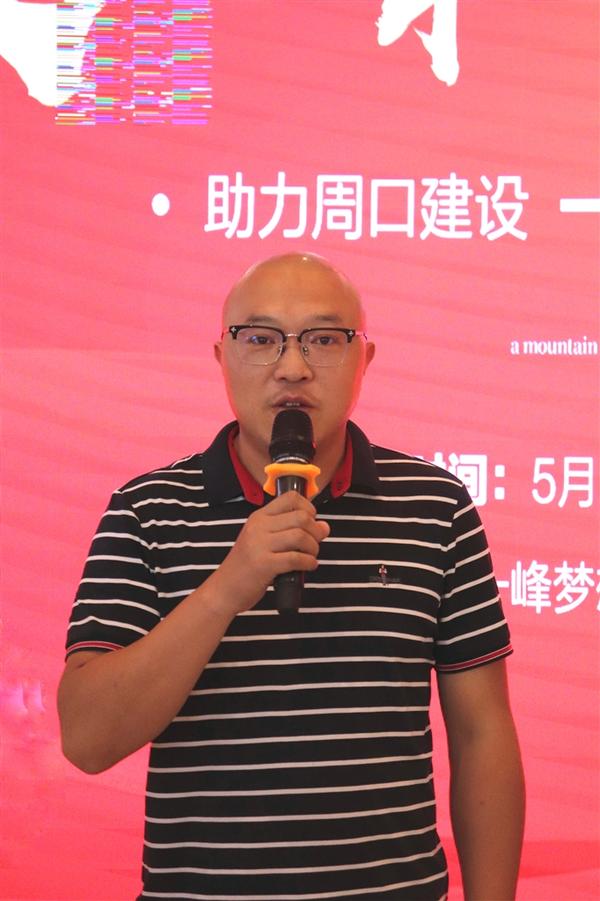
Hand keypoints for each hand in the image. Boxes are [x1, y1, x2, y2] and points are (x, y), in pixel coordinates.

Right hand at [206, 491, 329, 616]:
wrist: (224, 589)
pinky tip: (308, 566)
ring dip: (313, 548)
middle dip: (316, 531)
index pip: (291, 497)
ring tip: (310, 556)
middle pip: (301, 517)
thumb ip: (290, 531)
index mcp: (259, 517)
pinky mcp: (264, 565)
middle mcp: (258, 526)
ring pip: (300, 536)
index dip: (309, 508)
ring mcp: (259, 545)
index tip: (311, 523)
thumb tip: (324, 526)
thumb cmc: (247, 566)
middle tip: (314, 543)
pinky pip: (296, 558)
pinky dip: (309, 562)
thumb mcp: (262, 541)